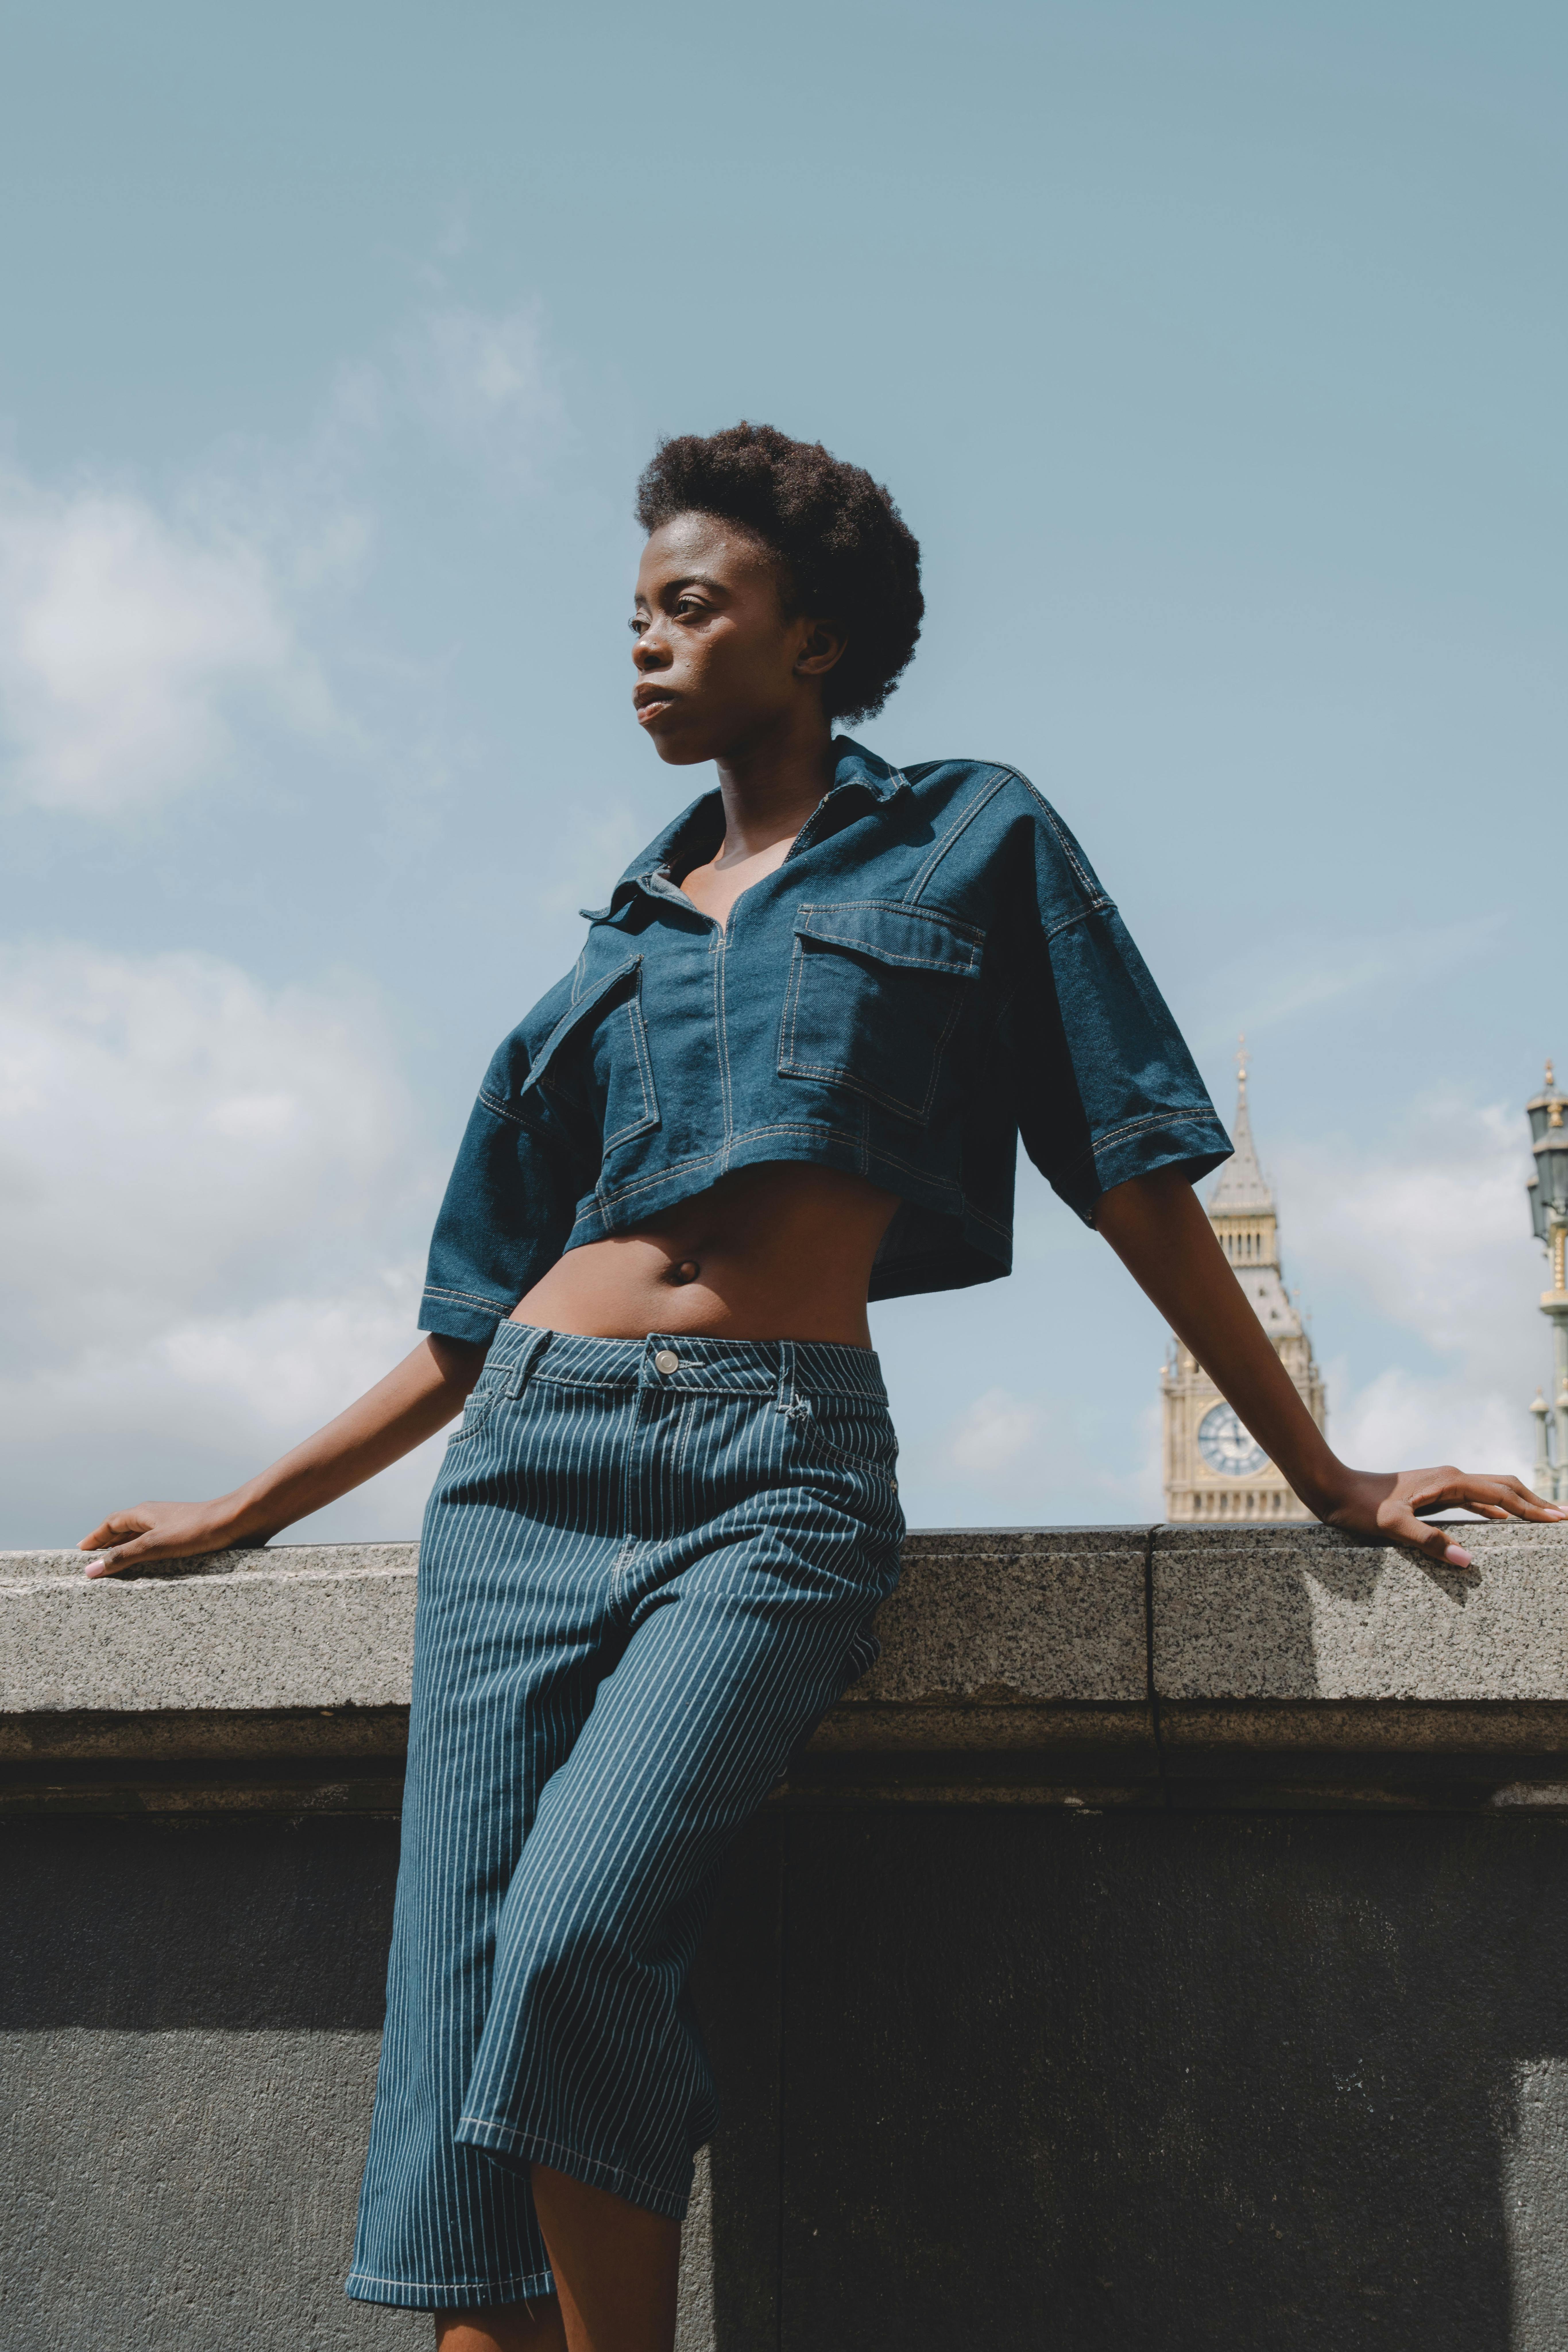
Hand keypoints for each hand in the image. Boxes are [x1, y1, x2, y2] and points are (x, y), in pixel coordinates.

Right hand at [78, 1497, 262, 1578]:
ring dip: (129, 1550)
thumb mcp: (155, 1545)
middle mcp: (157, 1517)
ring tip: (118, 1567)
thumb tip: (91, 1570)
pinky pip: (161, 1545)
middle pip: (125, 1530)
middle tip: (95, 1561)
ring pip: (144, 1537)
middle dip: (109, 1544)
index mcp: (145, 1513)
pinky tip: (153, 1568)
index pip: (111, 1523)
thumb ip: (123, 1557)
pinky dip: (149, 1556)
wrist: (239, 1521)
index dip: (96, 1537)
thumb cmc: (198, 1529)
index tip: (81, 1550)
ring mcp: (173, 1526)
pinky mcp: (189, 1536)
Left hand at [1318, 1466, 1567, 1568]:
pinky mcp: (1434, 1494)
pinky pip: (1474, 1500)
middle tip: (1563, 1517)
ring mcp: (1443, 1484)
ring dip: (1519, 1503)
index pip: (1502, 1493)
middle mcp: (1451, 1477)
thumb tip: (1468, 1560)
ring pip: (1491, 1492)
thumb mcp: (1390, 1526)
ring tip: (1544, 1518)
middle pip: (1505, 1486)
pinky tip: (1505, 1521)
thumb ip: (1428, 1541)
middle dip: (1535, 1501)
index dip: (1532, 1508)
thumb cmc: (1359, 1506)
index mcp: (1448, 1481)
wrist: (1335, 1488)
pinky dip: (1496, 1508)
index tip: (1559, 1519)